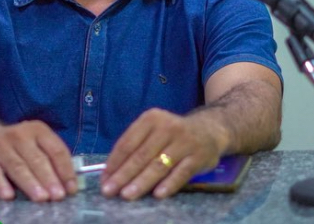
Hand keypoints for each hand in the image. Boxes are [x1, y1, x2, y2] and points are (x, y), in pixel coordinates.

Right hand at [0, 120, 78, 201]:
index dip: (65, 170)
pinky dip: (0, 184)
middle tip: (58, 195)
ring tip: (41, 197)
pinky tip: (9, 195)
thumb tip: (70, 185)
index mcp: (38, 130)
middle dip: (49, 179)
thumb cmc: (15, 145)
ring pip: (17, 166)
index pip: (56, 150)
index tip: (71, 189)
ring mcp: (0, 147)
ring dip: (30, 183)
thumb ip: (52, 161)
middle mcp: (19, 136)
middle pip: (38, 159)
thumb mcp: (35, 144)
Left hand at [100, 108, 225, 199]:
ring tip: (127, 195)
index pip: (128, 142)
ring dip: (141, 182)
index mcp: (151, 119)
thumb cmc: (173, 134)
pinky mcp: (199, 156)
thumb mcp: (154, 131)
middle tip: (110, 191)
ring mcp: (185, 142)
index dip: (114, 162)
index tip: (104, 179)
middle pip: (141, 155)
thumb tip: (111, 173)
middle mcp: (168, 127)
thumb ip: (135, 147)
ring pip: (159, 165)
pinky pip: (181, 173)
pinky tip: (157, 195)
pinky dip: (169, 185)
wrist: (210, 130)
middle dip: (123, 175)